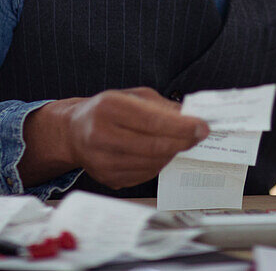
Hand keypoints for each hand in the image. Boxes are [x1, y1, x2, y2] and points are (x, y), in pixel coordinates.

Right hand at [20, 87, 209, 189]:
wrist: (74, 132)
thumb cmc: (106, 110)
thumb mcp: (132, 96)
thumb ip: (162, 106)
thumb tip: (191, 117)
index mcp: (108, 108)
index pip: (152, 121)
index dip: (181, 127)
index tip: (202, 127)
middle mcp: (101, 136)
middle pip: (154, 145)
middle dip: (183, 141)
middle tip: (200, 135)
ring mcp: (102, 161)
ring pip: (152, 162)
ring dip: (172, 152)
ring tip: (180, 141)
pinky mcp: (108, 179)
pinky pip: (145, 174)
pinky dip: (159, 163)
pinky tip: (161, 152)